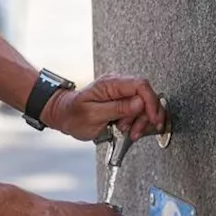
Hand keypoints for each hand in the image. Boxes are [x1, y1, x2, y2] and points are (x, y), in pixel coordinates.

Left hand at [41, 73, 166, 141]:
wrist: (63, 115)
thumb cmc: (73, 115)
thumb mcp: (93, 115)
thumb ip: (117, 108)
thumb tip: (140, 103)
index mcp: (110, 84)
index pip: (141, 85)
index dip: (151, 102)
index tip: (153, 119)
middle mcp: (117, 85)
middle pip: (145, 96)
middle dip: (145, 116)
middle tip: (135, 131)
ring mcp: (120, 93)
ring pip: (143, 105)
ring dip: (140, 121)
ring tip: (127, 132)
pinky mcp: (121, 101)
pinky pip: (137, 110)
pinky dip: (136, 122)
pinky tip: (128, 129)